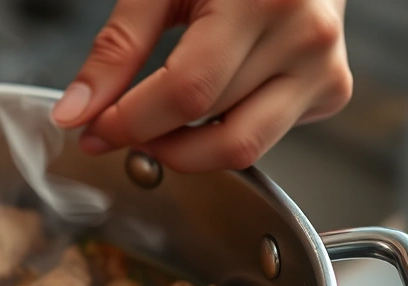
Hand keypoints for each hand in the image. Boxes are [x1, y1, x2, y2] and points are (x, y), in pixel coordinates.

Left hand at [52, 0, 351, 171]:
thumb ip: (116, 49)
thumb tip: (75, 112)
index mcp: (263, 0)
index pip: (187, 94)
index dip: (131, 123)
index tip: (94, 129)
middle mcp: (306, 39)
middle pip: (214, 131)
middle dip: (152, 143)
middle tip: (115, 129)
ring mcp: (325, 69)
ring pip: (241, 148)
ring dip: (185, 148)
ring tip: (153, 121)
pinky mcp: (331, 90)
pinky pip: (265, 137)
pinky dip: (222, 134)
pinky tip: (205, 102)